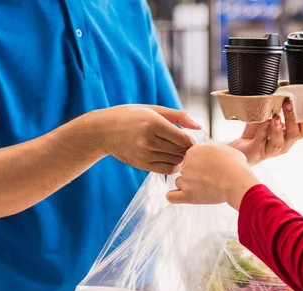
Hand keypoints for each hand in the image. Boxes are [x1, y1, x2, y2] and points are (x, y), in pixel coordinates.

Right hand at [85, 105, 200, 173]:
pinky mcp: (141, 165)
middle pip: (180, 151)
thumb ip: (178, 116)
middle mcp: (148, 140)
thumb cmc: (131, 116)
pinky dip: (174, 165)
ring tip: (180, 151)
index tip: (193, 138)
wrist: (103, 131)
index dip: (193, 140)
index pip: (183, 138)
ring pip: (175, 161)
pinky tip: (172, 158)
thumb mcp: (153, 109)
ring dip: (181, 157)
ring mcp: (144, 154)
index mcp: (153, 123)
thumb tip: (199, 127)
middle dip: (188, 149)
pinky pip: (166, 169)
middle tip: (189, 146)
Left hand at [166, 144, 259, 209]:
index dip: (199, 163)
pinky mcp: (188, 195)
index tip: (208, 168)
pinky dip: (175, 197)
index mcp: (194, 151)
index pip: (190, 157)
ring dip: (188, 185)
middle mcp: (186, 164)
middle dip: (195, 174)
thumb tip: (214, 154)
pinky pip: (171, 197)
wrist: (237, 181)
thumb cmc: (235, 166)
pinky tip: (183, 196)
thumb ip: (214, 151)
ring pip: (179, 182)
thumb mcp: (225, 150)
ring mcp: (186, 180)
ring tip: (203, 188)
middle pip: (184, 169)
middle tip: (208, 178)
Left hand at [230, 101, 302, 164]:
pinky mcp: (257, 152)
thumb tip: (279, 89)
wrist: (241, 149)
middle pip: (294, 135)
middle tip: (287, 104)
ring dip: (277, 128)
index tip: (300, 103)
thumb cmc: (256, 133)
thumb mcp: (268, 119)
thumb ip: (275, 108)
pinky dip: (263, 130)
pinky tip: (263, 121)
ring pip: (278, 143)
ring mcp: (270, 151)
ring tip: (275, 117)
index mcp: (289, 137)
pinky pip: (261, 141)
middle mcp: (283, 146)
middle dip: (292, 118)